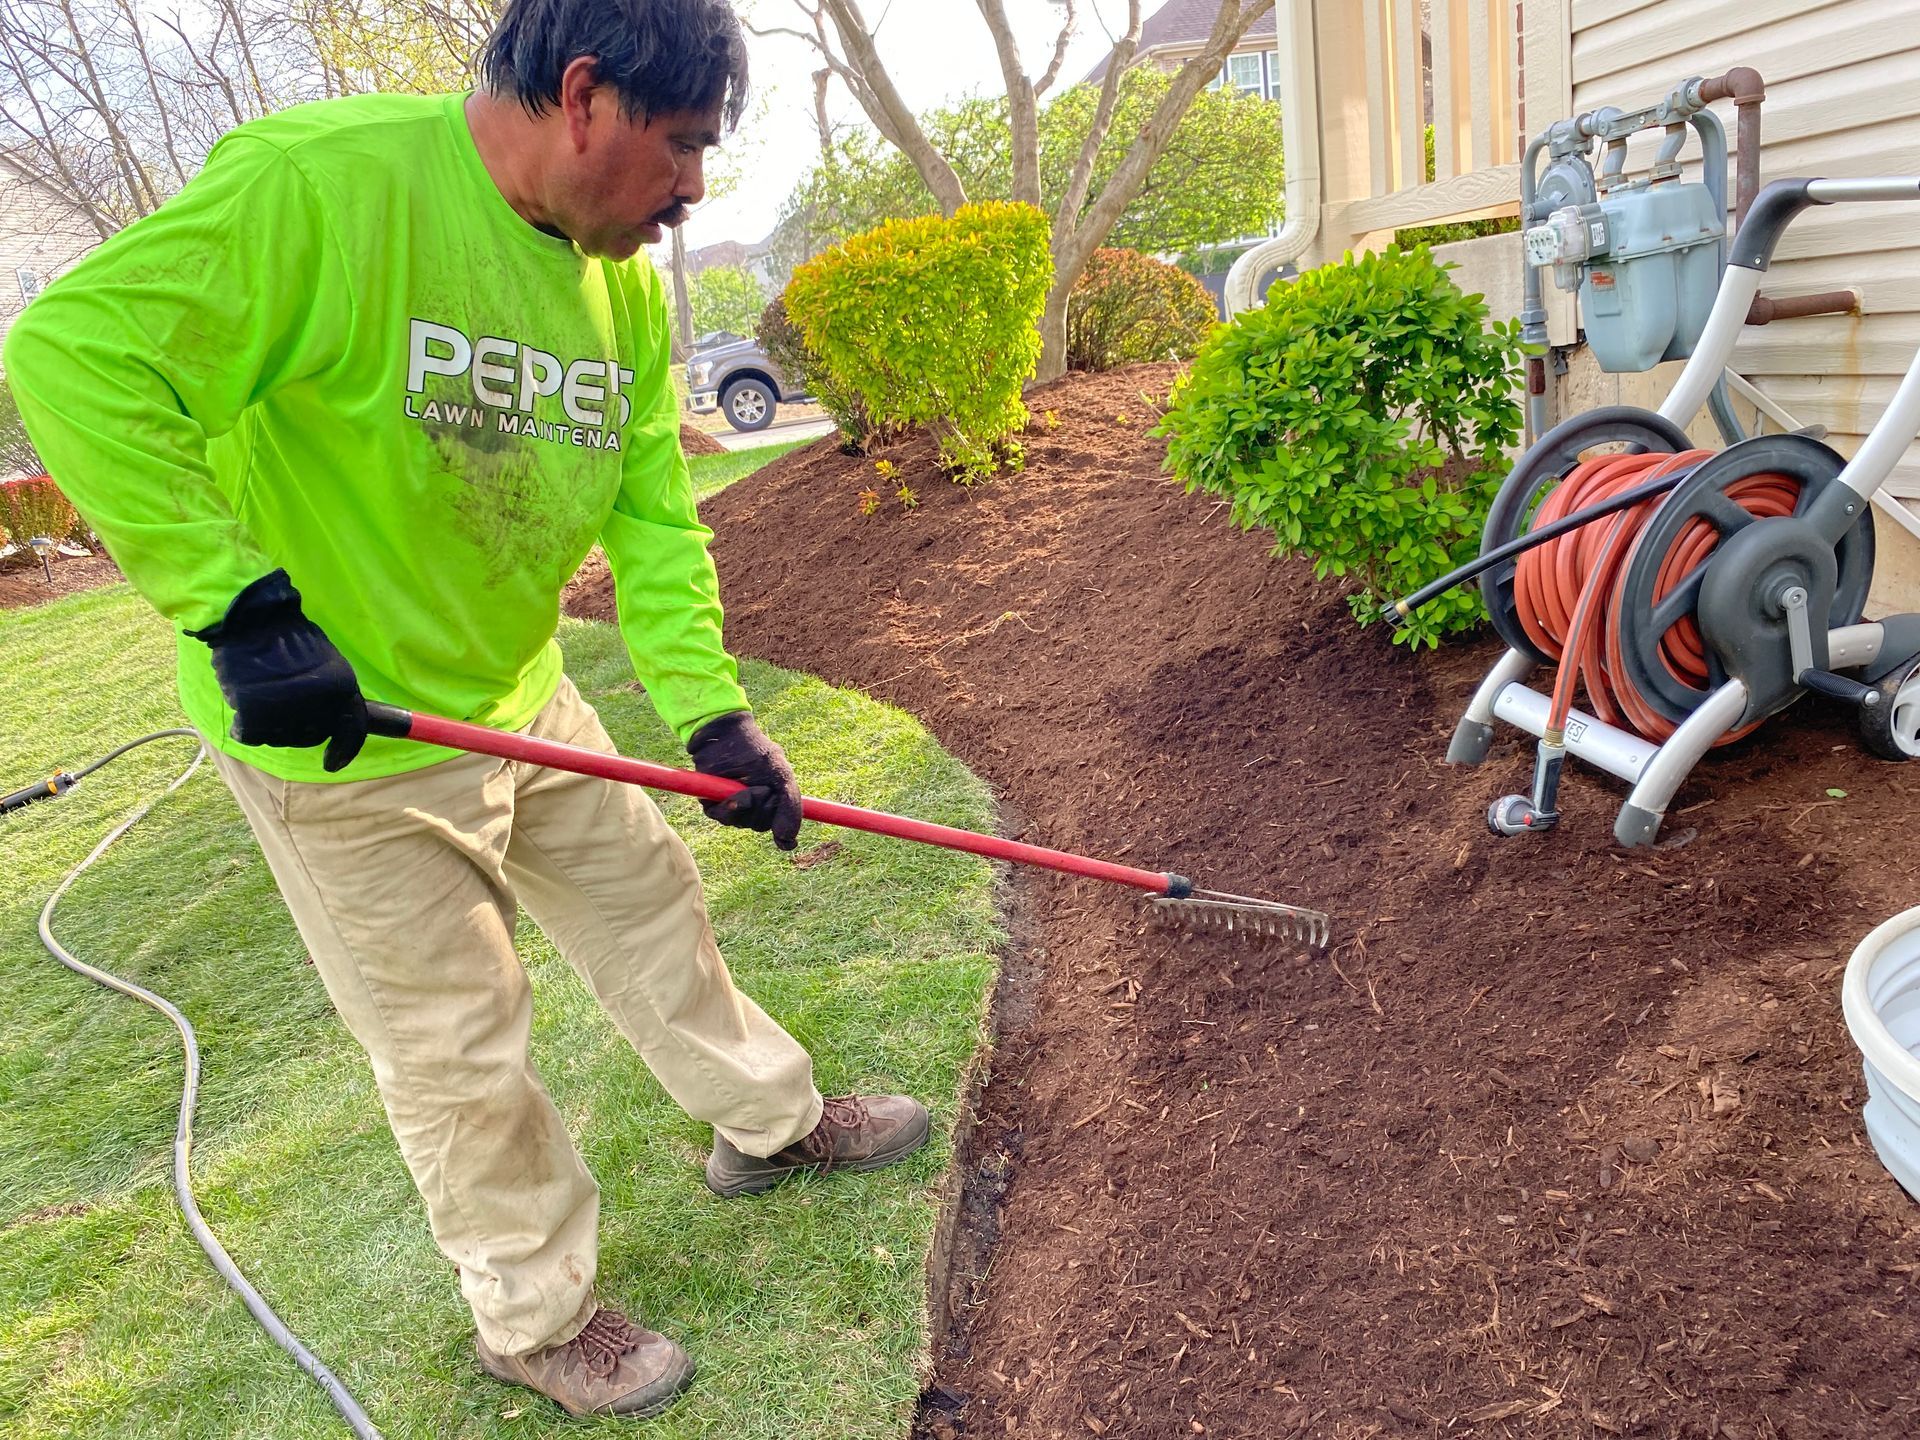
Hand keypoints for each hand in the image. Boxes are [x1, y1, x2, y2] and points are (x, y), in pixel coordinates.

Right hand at [187, 569, 368, 772]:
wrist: (251, 617)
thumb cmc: (288, 636)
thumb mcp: (327, 662)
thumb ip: (331, 695)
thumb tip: (332, 725)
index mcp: (342, 688)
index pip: (352, 730)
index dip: (344, 751)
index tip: (332, 763)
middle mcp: (318, 704)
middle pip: (312, 736)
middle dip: (299, 727)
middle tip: (284, 705)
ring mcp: (285, 711)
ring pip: (281, 738)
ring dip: (272, 725)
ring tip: (264, 694)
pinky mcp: (252, 713)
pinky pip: (252, 733)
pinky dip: (247, 724)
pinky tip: (245, 701)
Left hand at [685, 710, 801, 849]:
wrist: (723, 736)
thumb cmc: (755, 751)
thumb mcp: (781, 775)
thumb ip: (790, 806)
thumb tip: (789, 842)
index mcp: (776, 799)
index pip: (783, 828)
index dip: (784, 831)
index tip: (785, 837)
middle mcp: (756, 805)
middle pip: (761, 825)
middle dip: (761, 809)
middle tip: (760, 788)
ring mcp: (735, 806)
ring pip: (740, 823)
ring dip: (742, 806)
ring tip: (742, 786)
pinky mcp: (714, 803)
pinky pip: (721, 817)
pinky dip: (725, 807)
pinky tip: (727, 791)